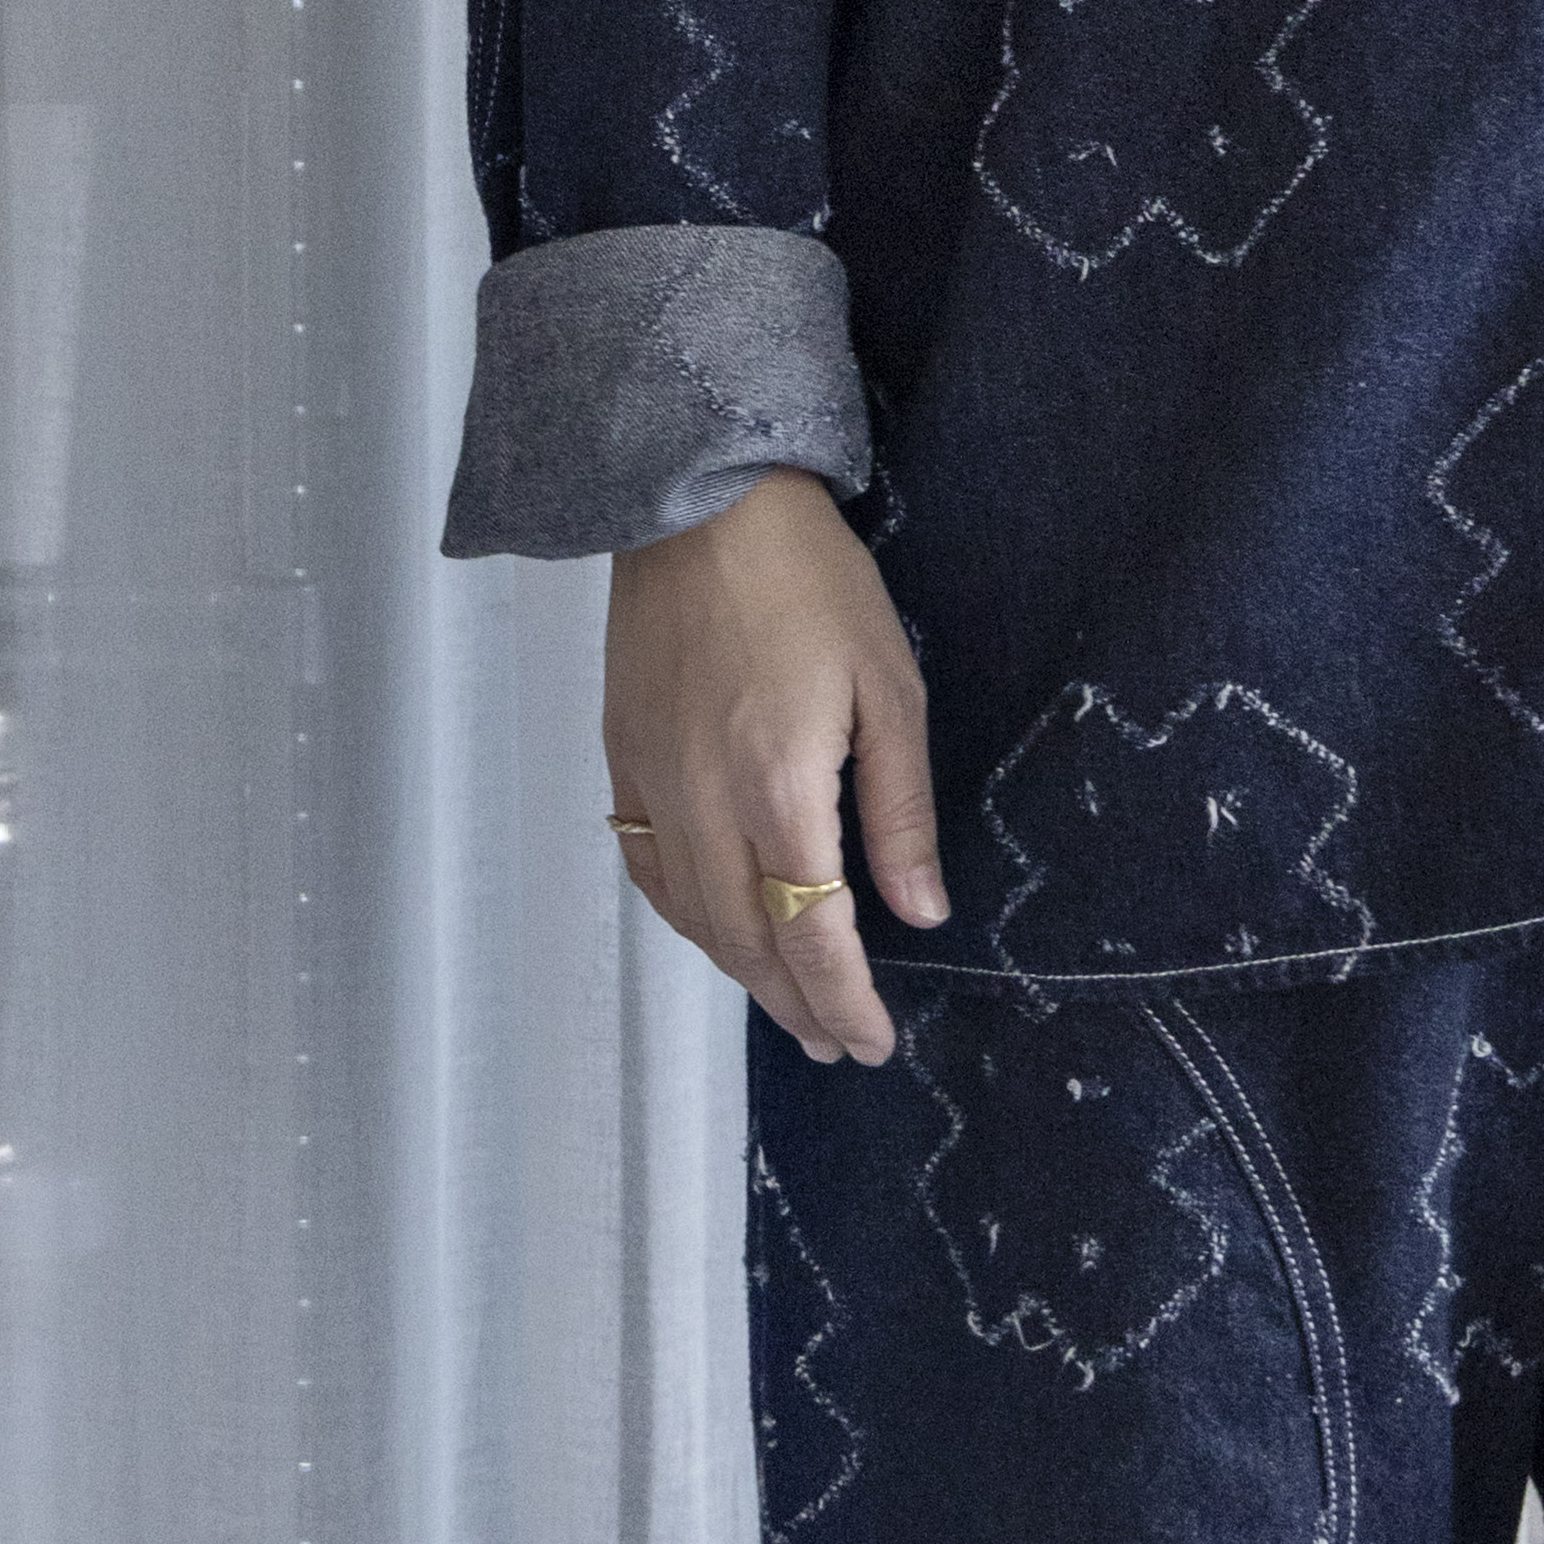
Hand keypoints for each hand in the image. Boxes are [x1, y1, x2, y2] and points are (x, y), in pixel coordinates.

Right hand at [603, 472, 950, 1067]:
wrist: (699, 501)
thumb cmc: (808, 579)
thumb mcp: (889, 688)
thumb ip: (900, 812)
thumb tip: (920, 912)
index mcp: (780, 788)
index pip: (813, 935)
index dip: (844, 1002)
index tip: (874, 1042)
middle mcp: (706, 803)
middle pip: (747, 943)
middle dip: (797, 1005)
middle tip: (837, 1043)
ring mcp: (654, 783)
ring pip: (693, 916)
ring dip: (742, 973)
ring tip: (788, 1002)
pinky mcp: (623, 757)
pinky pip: (648, 866)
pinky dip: (684, 916)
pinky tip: (715, 927)